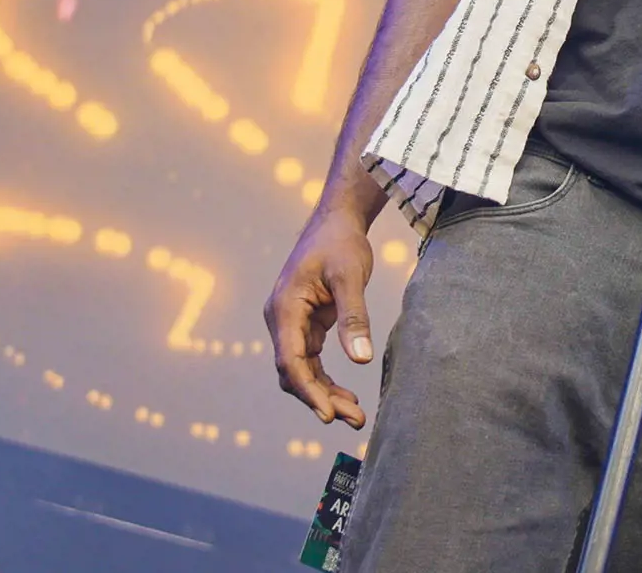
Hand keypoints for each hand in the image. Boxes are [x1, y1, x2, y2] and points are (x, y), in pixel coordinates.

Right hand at [264, 204, 376, 427]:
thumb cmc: (341, 244)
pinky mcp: (305, 326)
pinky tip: (348, 396)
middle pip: (294, 372)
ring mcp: (291, 324)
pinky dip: (326, 380)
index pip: (290, 360)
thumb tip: (360, 360)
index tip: (328, 414)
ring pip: (302, 371)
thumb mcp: (350, 276)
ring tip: (356, 415)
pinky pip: (310, 362)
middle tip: (354, 419)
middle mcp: (282, 320)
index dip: (308, 390)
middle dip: (321, 398)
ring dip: (325, 394)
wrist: (336, 222)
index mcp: (285, 307)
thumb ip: (353, 317)